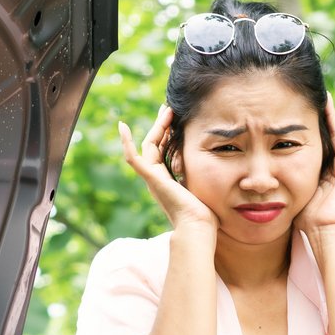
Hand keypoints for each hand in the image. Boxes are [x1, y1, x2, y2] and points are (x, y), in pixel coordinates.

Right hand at [119, 105, 217, 233]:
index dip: (167, 134)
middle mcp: (156, 178)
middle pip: (154, 145)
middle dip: (161, 125)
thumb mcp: (203, 188)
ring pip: (149, 145)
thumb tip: (213, 168)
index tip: (174, 119)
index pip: (163, 151)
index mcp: (167, 180)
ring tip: (167, 110)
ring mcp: (152, 178)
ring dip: (157, 126)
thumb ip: (201, 177)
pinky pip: (133, 158)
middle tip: (169, 108)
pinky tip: (122, 126)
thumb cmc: (204, 214)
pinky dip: (126, 143)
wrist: (197, 226)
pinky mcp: (151, 177)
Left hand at [294, 93, 334, 240]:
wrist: (323, 228)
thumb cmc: (306, 217)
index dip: (304, 130)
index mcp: (318, 172)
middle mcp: (333, 168)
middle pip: (325, 136)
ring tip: (327, 96)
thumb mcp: (293, 191)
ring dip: (333, 116)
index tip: (295, 112)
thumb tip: (263, 175)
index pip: (310, 145)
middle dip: (319, 118)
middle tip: (311, 97)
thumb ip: (287, 179)